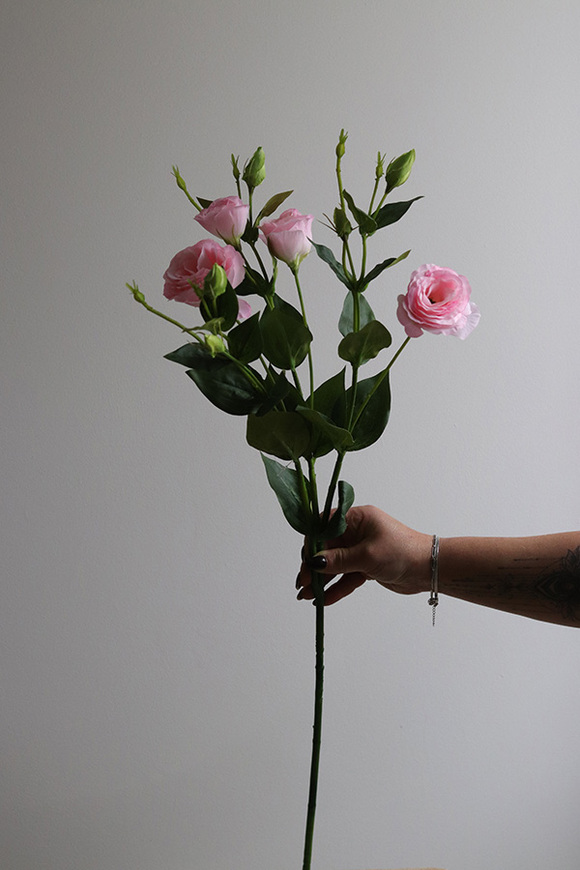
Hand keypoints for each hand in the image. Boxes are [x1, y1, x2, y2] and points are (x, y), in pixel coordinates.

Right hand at [297, 505, 430, 604]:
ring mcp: (361, 549)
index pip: (324, 526)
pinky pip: (346, 576)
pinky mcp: (366, 566)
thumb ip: (338, 560)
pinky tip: (324, 599)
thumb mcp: (367, 556)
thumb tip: (314, 562)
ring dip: (322, 580)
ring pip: (335, 564)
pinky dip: (336, 587)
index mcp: (357, 518)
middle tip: (302, 583)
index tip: (305, 561)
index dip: (312, 543)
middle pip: (327, 547)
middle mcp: (357, 531)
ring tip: (307, 596)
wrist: (429, 569)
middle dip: (313, 566)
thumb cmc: (403, 552)